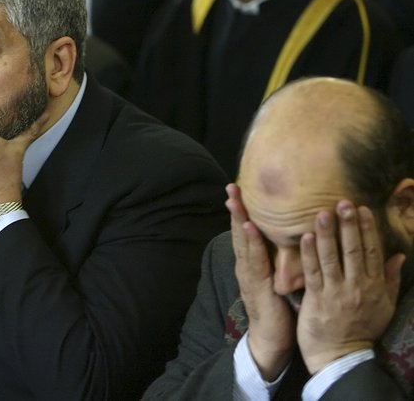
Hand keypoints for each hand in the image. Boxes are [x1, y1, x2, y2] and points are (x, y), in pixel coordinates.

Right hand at [227, 184, 295, 379]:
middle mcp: (246, 265)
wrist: (272, 340)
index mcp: (253, 262)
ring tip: (234, 198)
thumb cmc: (280, 309)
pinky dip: (251, 241)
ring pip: (242, 241)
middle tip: (231, 186)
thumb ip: (280, 260)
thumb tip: (294, 238)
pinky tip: (250, 227)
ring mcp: (249, 274)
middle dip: (235, 208)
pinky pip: (254, 259)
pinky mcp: (256, 284)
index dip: (243, 210)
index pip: (247, 231)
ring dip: (238, 218)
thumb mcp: (279, 279)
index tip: (240, 189)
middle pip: (239, 231)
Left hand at [297, 201, 404, 372]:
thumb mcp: (384, 306)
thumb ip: (390, 279)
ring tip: (322, 213)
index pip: (373, 252)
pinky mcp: (317, 298)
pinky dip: (309, 253)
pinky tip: (306, 237)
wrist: (340, 356)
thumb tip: (399, 255)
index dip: (367, 229)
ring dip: (327, 234)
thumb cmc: (361, 328)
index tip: (362, 209)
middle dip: (349, 225)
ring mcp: (337, 292)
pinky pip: (313, 272)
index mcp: (374, 286)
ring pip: (332, 257)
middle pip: (354, 250)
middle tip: (344, 202)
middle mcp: (358, 286)